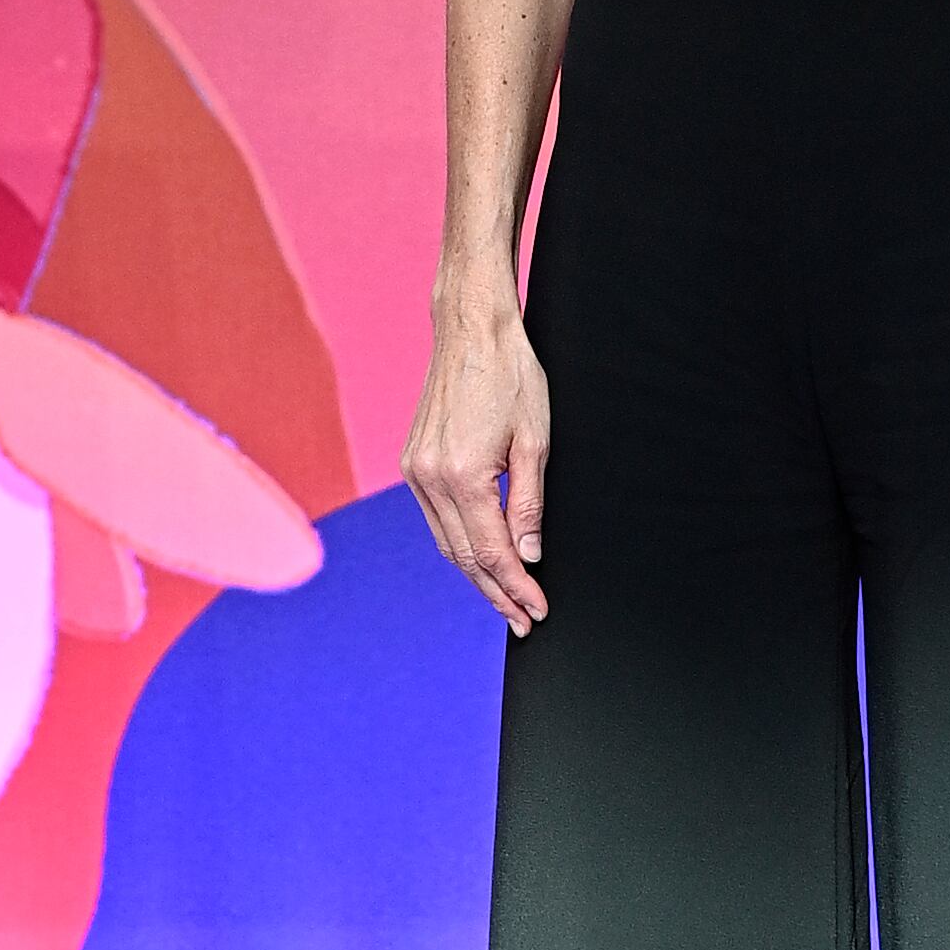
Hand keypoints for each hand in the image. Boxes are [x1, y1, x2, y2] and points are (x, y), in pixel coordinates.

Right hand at [404, 276, 551, 634]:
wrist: (470, 330)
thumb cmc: (511, 375)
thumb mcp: (535, 442)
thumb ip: (530, 505)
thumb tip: (528, 555)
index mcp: (461, 476)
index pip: (493, 552)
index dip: (517, 586)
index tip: (537, 610)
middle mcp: (429, 479)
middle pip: (465, 557)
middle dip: (496, 593)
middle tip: (523, 619)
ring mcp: (414, 471)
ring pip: (446, 543)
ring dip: (476, 576)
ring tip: (505, 600)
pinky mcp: (412, 463)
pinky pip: (435, 520)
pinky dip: (459, 545)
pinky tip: (480, 558)